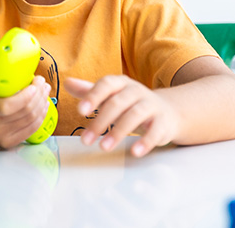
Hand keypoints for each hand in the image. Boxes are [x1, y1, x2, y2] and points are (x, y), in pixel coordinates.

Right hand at [0, 24, 50, 148]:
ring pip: (30, 120)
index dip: (26, 96)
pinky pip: (31, 130)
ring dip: (42, 103)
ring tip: (43, 89)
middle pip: (24, 112)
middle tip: (42, 82)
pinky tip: (42, 103)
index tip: (34, 81)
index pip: (7, 107)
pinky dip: (40, 116)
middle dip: (39, 95)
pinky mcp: (7, 142)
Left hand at [63, 75, 179, 156]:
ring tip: (104, 147)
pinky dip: (145, 141)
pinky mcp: (163, 122)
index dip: (93, 96)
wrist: (167, 111)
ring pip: (135, 116)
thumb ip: (89, 91)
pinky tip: (134, 151)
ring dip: (118, 132)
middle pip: (118, 103)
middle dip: (100, 121)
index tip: (80, 111)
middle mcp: (137, 91)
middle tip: (85, 140)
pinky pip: (155, 131)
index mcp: (121, 83)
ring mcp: (151, 106)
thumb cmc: (131, 103)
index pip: (106, 85)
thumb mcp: (110, 95)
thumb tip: (67, 83)